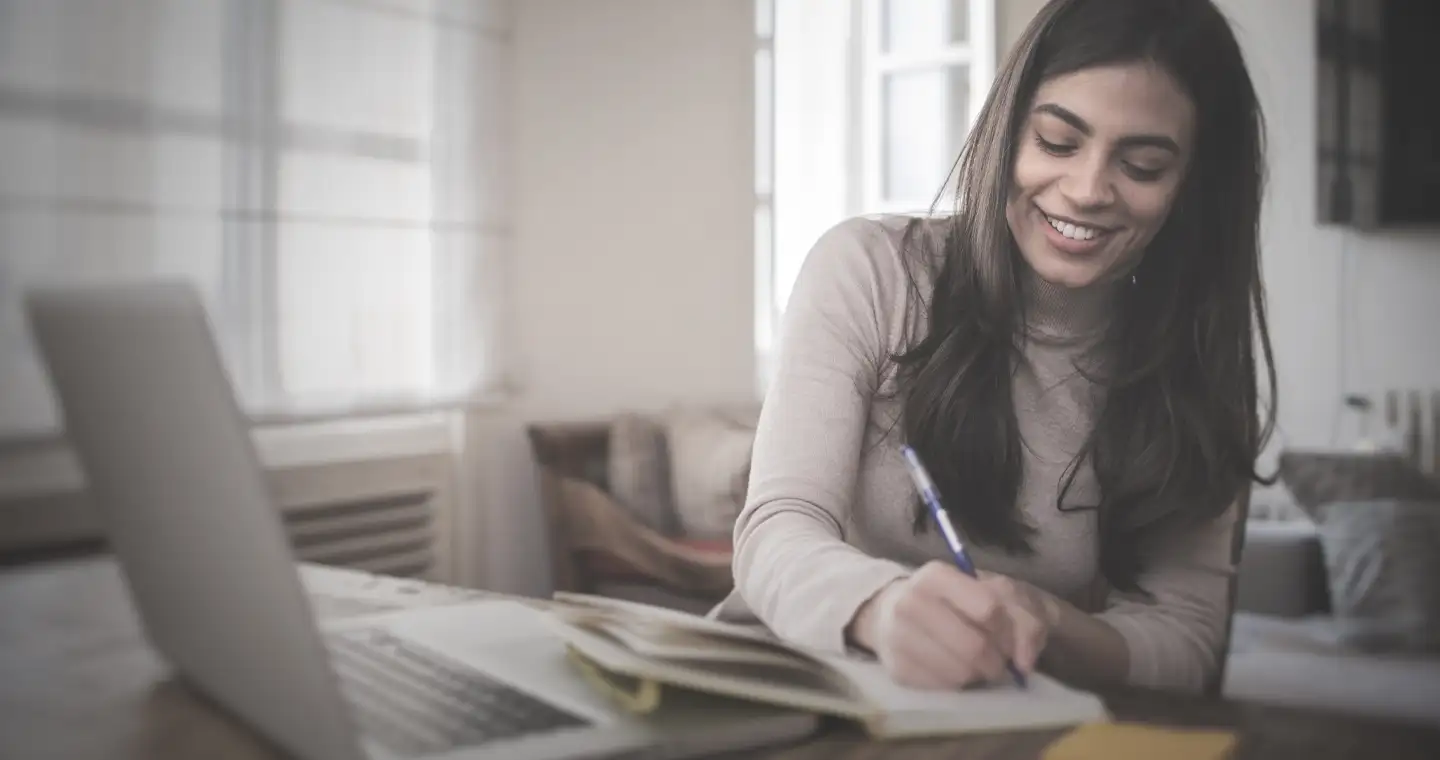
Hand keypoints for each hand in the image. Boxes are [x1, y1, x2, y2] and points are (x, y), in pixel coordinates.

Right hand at [848, 562, 1058, 689]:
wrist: (892, 612)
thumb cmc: (954, 601)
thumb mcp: (995, 594)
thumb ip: (1025, 621)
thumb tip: (1024, 663)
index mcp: (935, 576)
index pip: (988, 608)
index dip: (1007, 629)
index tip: (1007, 634)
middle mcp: (910, 602)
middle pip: (974, 646)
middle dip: (996, 659)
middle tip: (997, 658)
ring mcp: (898, 637)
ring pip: (960, 673)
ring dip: (978, 673)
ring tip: (975, 662)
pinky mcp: (896, 669)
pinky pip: (944, 688)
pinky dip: (958, 683)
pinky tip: (954, 668)